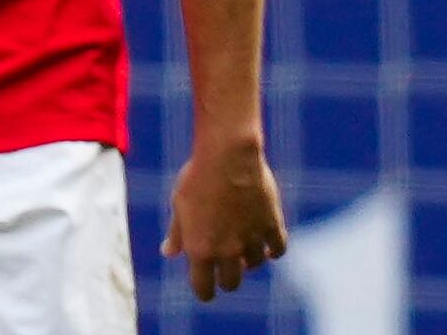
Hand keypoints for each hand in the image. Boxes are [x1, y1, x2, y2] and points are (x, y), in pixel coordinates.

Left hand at [162, 137, 286, 299]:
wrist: (227, 156)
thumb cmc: (196, 177)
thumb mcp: (179, 204)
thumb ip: (177, 233)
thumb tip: (168, 253)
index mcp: (201, 249)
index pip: (203, 288)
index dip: (204, 291)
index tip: (205, 289)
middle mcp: (228, 250)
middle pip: (231, 282)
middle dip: (226, 278)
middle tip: (223, 267)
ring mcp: (252, 239)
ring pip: (255, 265)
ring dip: (248, 260)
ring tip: (241, 247)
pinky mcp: (273, 225)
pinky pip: (278, 249)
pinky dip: (273, 250)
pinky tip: (266, 245)